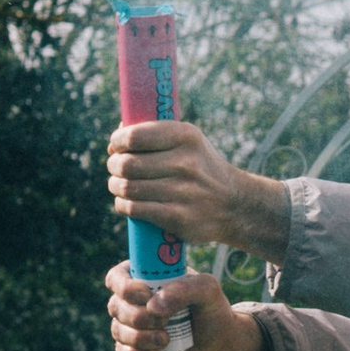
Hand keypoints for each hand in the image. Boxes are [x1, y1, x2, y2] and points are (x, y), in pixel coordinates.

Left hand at [107, 118, 291, 260]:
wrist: (236, 205)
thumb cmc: (202, 169)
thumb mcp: (190, 142)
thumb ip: (157, 134)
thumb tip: (120, 133)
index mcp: (186, 137)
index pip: (133, 136)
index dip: (117, 142)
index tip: (117, 147)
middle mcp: (185, 163)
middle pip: (126, 164)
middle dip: (113, 166)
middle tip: (115, 168)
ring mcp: (182, 192)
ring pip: (127, 188)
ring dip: (115, 186)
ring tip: (119, 185)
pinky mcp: (178, 217)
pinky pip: (134, 208)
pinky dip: (123, 205)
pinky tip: (127, 202)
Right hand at [107, 261, 267, 350]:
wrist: (220, 345)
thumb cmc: (212, 311)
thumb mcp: (207, 290)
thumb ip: (184, 289)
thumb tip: (152, 306)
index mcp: (145, 278)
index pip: (117, 277)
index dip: (125, 287)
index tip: (147, 295)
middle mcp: (133, 301)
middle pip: (115, 306)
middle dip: (139, 316)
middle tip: (166, 321)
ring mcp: (132, 325)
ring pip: (118, 330)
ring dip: (141, 337)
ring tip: (166, 339)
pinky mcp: (135, 349)